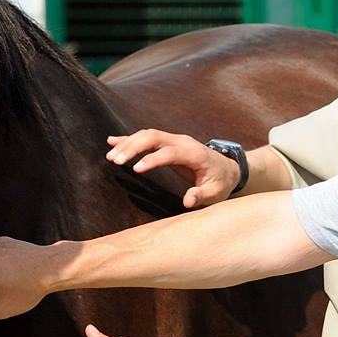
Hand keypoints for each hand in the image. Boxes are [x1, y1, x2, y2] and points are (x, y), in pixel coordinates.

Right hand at [106, 130, 236, 208]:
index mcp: (195, 154)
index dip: (153, 160)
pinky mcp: (168, 142)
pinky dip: (130, 139)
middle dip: (133, 147)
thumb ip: (201, 196)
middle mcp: (183, 142)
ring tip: (110, 156)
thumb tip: (187, 201)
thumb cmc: (220, 183)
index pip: (170, 152)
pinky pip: (147, 137)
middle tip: (115, 161)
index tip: (135, 170)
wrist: (227, 168)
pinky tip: (113, 141)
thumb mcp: (215, 193)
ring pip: (148, 135)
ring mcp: (175, 139)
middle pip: (154, 137)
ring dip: (128, 143)